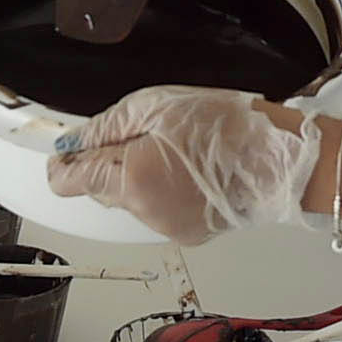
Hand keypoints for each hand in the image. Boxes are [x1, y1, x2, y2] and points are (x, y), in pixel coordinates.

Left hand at [47, 85, 321, 244]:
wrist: (279, 157)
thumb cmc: (225, 126)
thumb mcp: (155, 107)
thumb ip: (104, 128)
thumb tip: (69, 143)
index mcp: (130, 180)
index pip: (71, 181)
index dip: (63, 162)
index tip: (65, 149)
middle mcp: (144, 213)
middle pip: (101, 190)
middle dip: (109, 163)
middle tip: (141, 132)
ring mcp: (167, 228)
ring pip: (130, 200)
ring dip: (138, 176)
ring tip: (176, 148)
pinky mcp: (188, 234)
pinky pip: (157, 210)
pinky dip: (163, 191)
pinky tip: (191, 169)